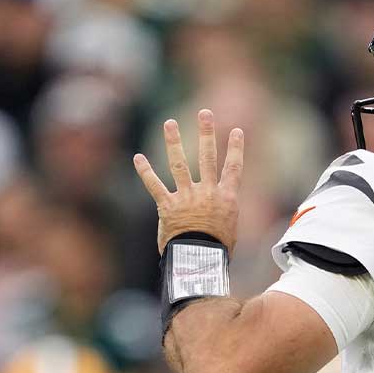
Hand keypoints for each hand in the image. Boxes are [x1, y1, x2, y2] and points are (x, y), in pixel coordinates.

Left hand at [134, 109, 243, 253]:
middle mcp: (207, 192)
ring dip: (174, 142)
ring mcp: (187, 197)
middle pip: (207, 157)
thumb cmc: (217, 249)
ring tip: (170, 123)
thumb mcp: (231, 229)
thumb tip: (225, 213)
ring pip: (180, 164)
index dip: (235, 148)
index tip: (235, 130)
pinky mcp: (167, 206)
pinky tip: (138, 158)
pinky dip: (145, 171)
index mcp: (227, 197)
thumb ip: (226, 213)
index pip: (233, 167)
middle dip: (206, 133)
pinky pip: (155, 185)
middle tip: (204, 113)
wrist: (199, 259)